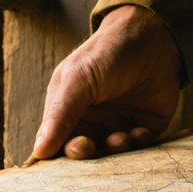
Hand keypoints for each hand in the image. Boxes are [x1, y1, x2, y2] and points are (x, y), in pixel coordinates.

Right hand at [30, 4, 181, 160]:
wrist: (154, 37)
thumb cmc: (108, 53)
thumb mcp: (78, 79)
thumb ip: (60, 114)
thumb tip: (38, 151)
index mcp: (68, 108)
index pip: (57, 141)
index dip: (62, 152)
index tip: (74, 148)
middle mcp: (92, 119)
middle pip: (84, 152)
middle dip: (88, 153)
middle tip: (91, 146)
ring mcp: (118, 124)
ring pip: (112, 153)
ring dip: (115, 150)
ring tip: (121, 136)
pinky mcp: (144, 126)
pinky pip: (139, 147)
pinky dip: (138, 143)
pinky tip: (140, 130)